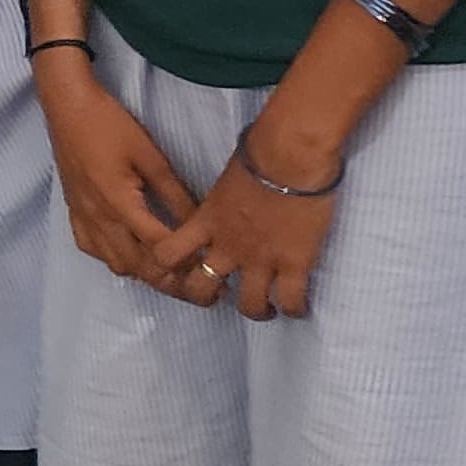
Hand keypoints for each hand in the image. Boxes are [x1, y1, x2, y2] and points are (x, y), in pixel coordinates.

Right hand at [40, 78, 200, 290]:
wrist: (67, 106)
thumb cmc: (110, 125)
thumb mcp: (152, 157)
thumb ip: (176, 194)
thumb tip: (201, 223)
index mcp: (120, 203)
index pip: (159, 248)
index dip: (188, 264)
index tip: (212, 275)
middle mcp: (99, 218)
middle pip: (137, 266)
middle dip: (170, 282)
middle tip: (198, 289)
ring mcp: (83, 217)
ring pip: (114, 264)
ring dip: (143, 273)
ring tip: (169, 272)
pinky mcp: (73, 211)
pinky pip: (92, 249)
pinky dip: (114, 259)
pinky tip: (128, 251)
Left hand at [149, 123, 341, 319]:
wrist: (290, 156)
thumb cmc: (258, 154)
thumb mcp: (224, 180)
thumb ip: (219, 201)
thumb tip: (225, 200)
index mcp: (206, 221)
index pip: (168, 254)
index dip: (170, 268)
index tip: (184, 268)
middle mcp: (227, 246)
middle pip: (200, 288)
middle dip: (206, 297)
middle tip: (221, 295)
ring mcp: (260, 258)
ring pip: (249, 305)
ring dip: (256, 311)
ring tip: (266, 309)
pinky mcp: (294, 263)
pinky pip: (291, 300)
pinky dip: (294, 309)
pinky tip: (297, 308)